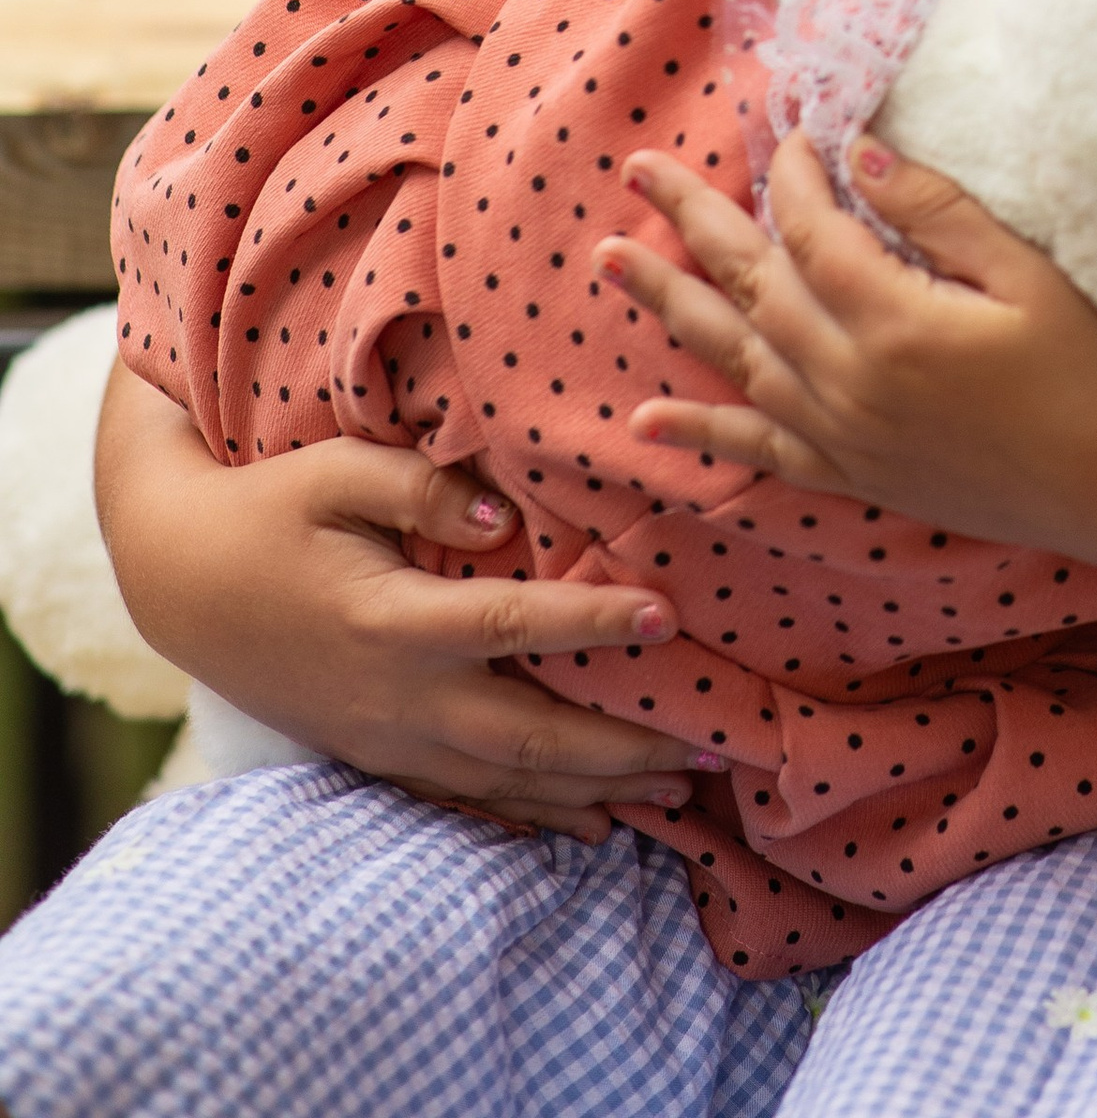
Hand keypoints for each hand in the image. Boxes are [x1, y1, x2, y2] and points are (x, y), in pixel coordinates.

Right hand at [96, 369, 711, 841]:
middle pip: (530, 737)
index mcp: (396, 622)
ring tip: (679, 793)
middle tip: (708, 748)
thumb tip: (500, 518)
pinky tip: (592, 825)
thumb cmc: (270, 511)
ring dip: (596, 792)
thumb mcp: (334, 472)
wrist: (186, 585)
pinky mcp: (380, 755)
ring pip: (508, 782)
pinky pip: (469, 800)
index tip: (667, 616)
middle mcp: (400, 697)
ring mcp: (389, 739)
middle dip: (624, 750)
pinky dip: (536, 815)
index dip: (593, 623)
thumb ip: (418, 485)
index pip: (514, 625)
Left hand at [604, 132, 1096, 566]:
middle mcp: (849, 385)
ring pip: (736, 358)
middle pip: (750, 285)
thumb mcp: (1027, 274)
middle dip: (691, 220)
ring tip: (610, 260)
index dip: (794, 174)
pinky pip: (759, 449)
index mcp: (893, 323)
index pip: (811, 230)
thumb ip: (937, 212)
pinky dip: (701, 430)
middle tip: (639, 168)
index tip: (792, 129)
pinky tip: (649, 419)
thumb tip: (860, 154)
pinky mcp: (857, 475)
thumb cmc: (1095, 370)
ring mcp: (845, 438)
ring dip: (670, 304)